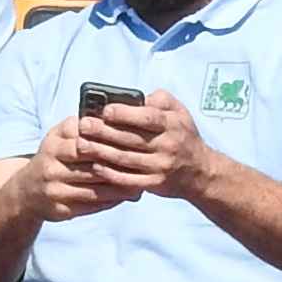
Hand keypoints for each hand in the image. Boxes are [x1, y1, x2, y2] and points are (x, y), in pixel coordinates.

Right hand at [11, 119, 131, 223]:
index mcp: (55, 142)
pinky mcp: (60, 208)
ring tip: (142, 183)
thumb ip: (82, 125)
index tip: (135, 141)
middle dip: (120, 166)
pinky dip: (112, 200)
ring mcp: (54, 189)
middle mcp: (52, 165)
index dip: (112, 141)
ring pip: (95, 187)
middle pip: (93, 165)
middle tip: (144, 165)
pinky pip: (92, 205)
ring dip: (120, 186)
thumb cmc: (55, 157)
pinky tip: (128, 196)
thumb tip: (114, 118)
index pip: (88, 140)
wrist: (27, 191)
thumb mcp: (61, 136)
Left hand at [80, 89, 218, 203]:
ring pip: (125, 159)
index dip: (124, 114)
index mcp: (172, 124)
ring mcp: (160, 166)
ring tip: (82, 144)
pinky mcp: (154, 184)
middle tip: (83, 126)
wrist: (199, 172)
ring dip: (101, 152)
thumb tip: (139, 97)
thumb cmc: (183, 136)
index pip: (147, 117)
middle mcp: (167, 145)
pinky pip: (128, 179)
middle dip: (104, 132)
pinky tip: (95, 165)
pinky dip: (110, 173)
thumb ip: (161, 100)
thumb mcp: (179, 112)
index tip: (105, 110)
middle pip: (131, 138)